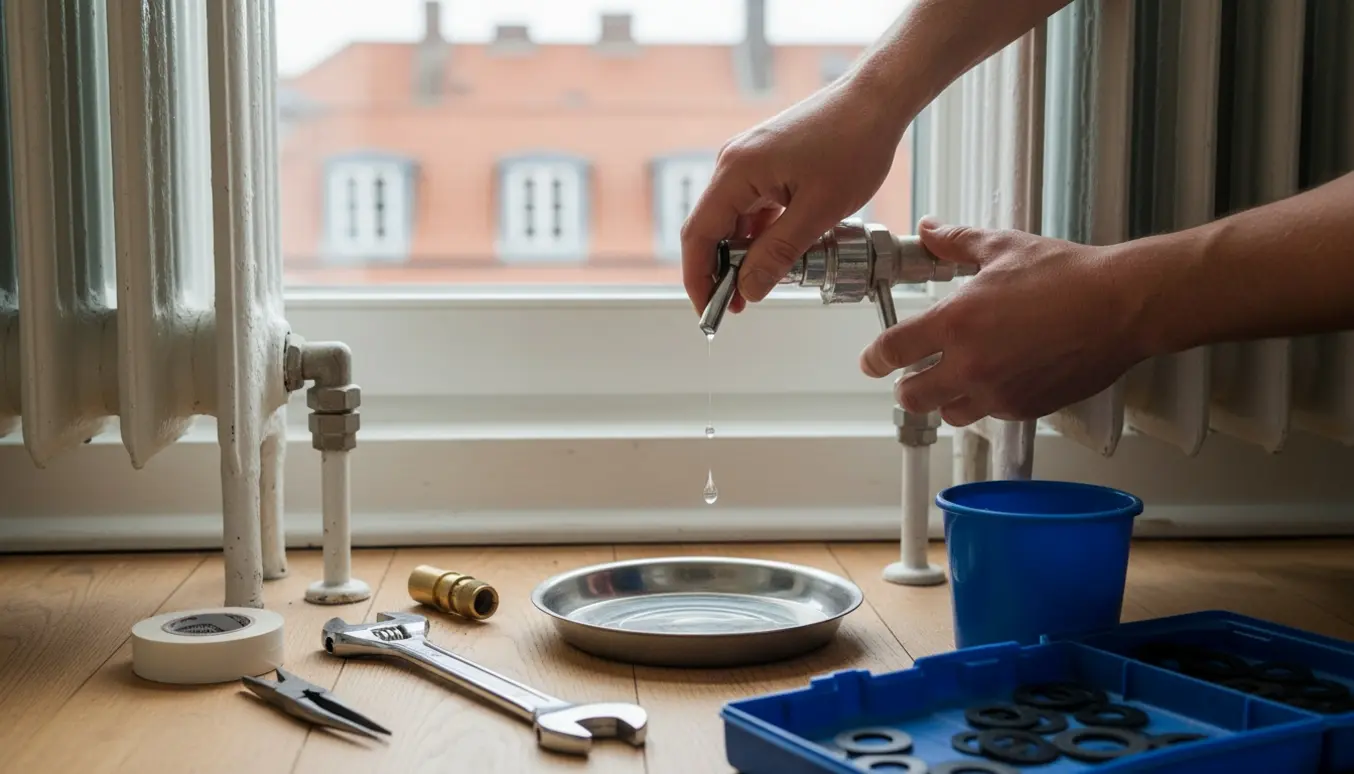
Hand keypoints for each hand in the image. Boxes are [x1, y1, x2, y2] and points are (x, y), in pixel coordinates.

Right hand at [680, 78, 907, 314]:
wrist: (877, 100)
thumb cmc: (854, 141)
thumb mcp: (818, 212)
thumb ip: (778, 254)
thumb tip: (749, 288)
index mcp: (737, 171)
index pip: (699, 235)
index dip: (699, 279)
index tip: (709, 310)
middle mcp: (734, 163)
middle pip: (711, 229)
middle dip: (721, 272)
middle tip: (738, 306)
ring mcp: (749, 161)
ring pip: (734, 220)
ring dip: (743, 255)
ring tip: (762, 285)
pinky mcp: (766, 163)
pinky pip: (753, 207)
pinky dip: (760, 235)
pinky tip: (779, 254)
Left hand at [859, 218, 1157, 425]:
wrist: (1122, 306)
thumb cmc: (1068, 276)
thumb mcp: (1004, 248)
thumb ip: (957, 242)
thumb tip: (931, 231)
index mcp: (956, 323)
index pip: (893, 351)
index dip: (875, 358)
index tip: (872, 361)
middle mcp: (971, 365)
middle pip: (911, 397)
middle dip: (906, 386)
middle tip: (913, 373)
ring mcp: (998, 392)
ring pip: (948, 414)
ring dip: (944, 399)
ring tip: (955, 379)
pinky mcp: (1025, 408)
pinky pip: (989, 415)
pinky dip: (984, 402)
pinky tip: (997, 379)